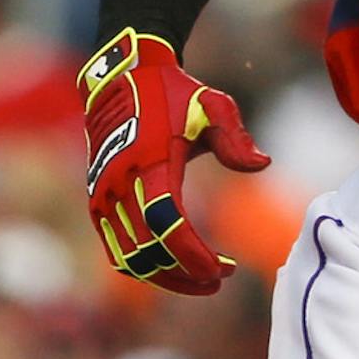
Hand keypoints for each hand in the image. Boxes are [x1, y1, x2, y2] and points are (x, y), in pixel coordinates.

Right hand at [80, 28, 269, 295]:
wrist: (120, 80)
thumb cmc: (173, 93)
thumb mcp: (212, 104)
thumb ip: (235, 136)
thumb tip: (263, 164)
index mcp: (147, 160)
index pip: (166, 222)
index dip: (193, 254)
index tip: (224, 271)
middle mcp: (118, 182)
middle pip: (148, 249)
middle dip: (186, 273)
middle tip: (222, 277)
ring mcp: (102, 195)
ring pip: (129, 259)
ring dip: (166, 277)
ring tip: (203, 279)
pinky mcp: (96, 202)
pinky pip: (116, 250)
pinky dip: (145, 267)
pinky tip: (176, 267)